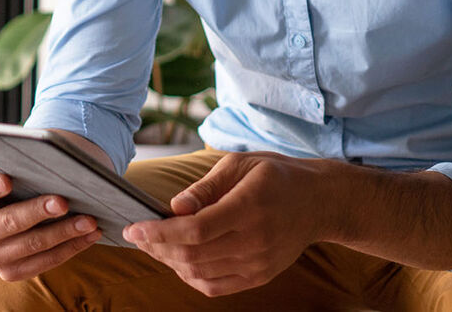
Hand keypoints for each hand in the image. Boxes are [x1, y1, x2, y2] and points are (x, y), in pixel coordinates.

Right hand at [0, 173, 101, 281]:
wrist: (15, 211)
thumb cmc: (18, 182)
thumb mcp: (12, 172)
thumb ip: (21, 167)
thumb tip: (53, 161)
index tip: (7, 180)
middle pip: (7, 223)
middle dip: (37, 212)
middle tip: (62, 202)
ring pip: (31, 245)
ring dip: (64, 232)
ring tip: (89, 219)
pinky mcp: (11, 272)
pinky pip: (45, 262)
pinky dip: (71, 247)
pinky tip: (90, 234)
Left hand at [122, 152, 323, 296]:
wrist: (318, 202)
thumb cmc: (275, 175)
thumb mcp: (240, 164)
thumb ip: (205, 187)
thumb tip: (174, 207)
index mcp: (248, 208)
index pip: (195, 230)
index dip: (159, 233)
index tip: (133, 228)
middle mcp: (254, 241)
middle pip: (193, 256)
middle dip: (157, 248)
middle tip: (138, 235)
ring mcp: (258, 263)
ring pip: (200, 274)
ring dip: (169, 262)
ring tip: (154, 245)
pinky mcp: (259, 276)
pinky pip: (215, 286)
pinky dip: (190, 276)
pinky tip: (178, 259)